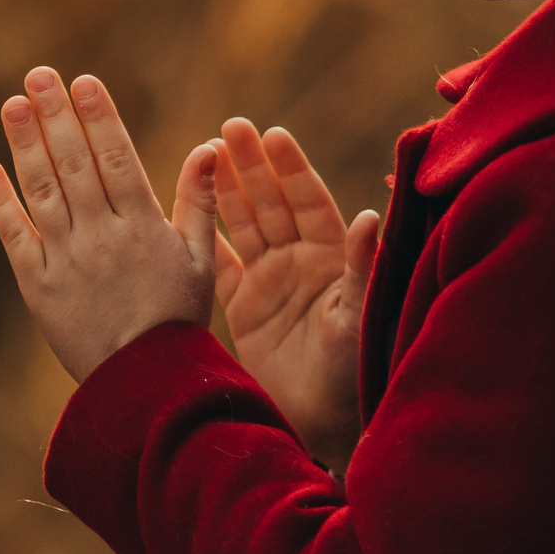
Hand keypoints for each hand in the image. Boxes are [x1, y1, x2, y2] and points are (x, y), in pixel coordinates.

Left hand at [0, 68, 218, 381]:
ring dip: (25, 144)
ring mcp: (67, 259)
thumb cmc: (177, 320)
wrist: (146, 385)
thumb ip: (199, 203)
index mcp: (142, 226)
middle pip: (75, 163)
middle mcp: (101, 236)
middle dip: (56, 115)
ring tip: (13, 103)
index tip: (83, 81)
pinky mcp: (39, 285)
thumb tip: (210, 147)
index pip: (117, 157)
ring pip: (43, 190)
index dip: (98, 116)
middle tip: (38, 74)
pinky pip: (16, 237)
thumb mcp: (201, 262)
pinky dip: (1, 202)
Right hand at [212, 118, 380, 465]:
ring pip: (244, 225)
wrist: (324, 426)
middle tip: (232, 128)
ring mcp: (271, 283)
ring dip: (228, 190)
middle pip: (273, 203)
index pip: (309, 201)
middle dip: (253, 165)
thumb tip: (370, 215)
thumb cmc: (354, 372)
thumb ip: (362, 265)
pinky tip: (184, 208)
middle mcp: (301, 263)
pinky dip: (204, 238)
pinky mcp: (245, 309)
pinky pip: (221, 265)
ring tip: (207, 151)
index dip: (290, 168)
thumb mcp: (358, 317)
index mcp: (331, 258)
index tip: (272, 134)